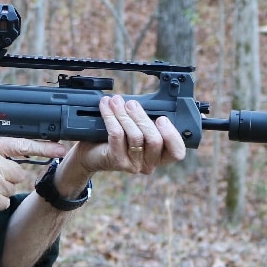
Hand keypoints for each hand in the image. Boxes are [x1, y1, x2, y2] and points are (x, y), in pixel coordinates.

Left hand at [55, 96, 186, 189]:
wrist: (90, 153)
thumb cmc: (116, 138)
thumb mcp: (135, 129)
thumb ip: (145, 120)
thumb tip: (142, 102)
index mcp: (159, 155)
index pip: (177, 152)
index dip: (173, 135)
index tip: (162, 118)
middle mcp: (149, 163)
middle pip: (155, 140)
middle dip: (143, 117)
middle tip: (131, 104)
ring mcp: (133, 164)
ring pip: (136, 137)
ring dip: (125, 114)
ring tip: (116, 101)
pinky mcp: (117, 161)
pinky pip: (117, 135)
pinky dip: (111, 117)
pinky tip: (106, 106)